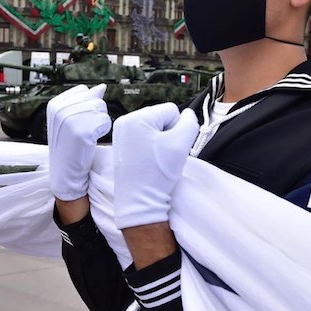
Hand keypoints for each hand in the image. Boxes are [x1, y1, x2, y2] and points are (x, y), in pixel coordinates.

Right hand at [47, 84, 111, 200]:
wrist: (65, 174)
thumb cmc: (69, 147)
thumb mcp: (70, 120)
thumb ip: (83, 101)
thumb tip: (101, 87)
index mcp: (54, 104)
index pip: (83, 89)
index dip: (87, 106)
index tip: (78, 123)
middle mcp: (60, 109)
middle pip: (94, 98)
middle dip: (95, 114)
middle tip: (84, 131)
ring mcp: (70, 120)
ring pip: (101, 108)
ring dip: (100, 123)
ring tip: (87, 136)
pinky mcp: (82, 131)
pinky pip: (105, 121)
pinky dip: (103, 132)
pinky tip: (91, 141)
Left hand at [113, 104, 199, 229]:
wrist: (139, 200)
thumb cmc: (158, 172)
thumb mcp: (181, 143)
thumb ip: (190, 122)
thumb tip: (187, 114)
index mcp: (136, 117)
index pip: (171, 110)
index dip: (178, 128)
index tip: (170, 147)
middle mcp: (124, 121)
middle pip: (160, 117)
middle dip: (167, 133)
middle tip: (163, 154)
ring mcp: (120, 132)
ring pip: (153, 127)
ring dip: (159, 140)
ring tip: (156, 158)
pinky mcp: (120, 143)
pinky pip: (142, 136)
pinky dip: (150, 145)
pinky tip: (148, 159)